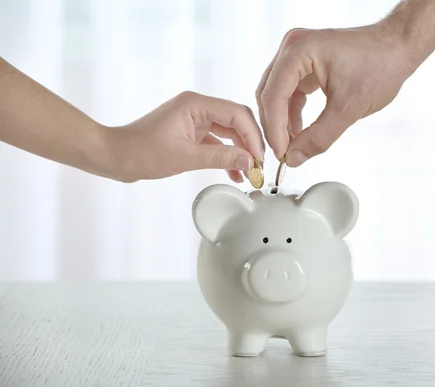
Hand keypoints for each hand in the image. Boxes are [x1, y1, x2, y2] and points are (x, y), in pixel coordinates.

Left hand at [103, 91, 263, 182]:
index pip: (236, 114)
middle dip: (250, 143)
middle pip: (236, 121)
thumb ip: (220, 158)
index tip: (259, 157)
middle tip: (259, 165)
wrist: (114, 157)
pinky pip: (216, 143)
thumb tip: (249, 162)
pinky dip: (226, 157)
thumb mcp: (184, 157)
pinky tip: (235, 173)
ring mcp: (194, 121)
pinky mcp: (191, 134)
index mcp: (195, 104)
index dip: (252, 136)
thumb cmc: (140, 151)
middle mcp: (197, 108)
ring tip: (251, 172)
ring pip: (228, 133)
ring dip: (240, 152)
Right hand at [256, 0, 434, 166]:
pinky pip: (289, 91)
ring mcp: (298, 54)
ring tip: (291, 146)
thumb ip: (318, 137)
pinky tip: (298, 132)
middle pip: (269, 94)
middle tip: (283, 153)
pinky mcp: (306, 63)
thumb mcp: (348, 109)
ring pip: (276, 94)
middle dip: (274, 126)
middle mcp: (293, 47)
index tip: (280, 153)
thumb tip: (295, 158)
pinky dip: (291, 112)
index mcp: (299, 51)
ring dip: (281, 121)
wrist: (398, 48)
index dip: (274, 129)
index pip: (273, 95)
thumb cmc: (380, 65)